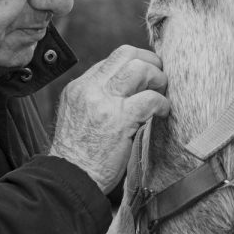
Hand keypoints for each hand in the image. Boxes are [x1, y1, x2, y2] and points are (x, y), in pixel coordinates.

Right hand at [48, 45, 169, 193]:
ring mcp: (104, 102)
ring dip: (158, 79)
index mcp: (79, 88)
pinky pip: (150, 99)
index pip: (111, 59)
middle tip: (159, 78)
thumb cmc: (78, 157)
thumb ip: (97, 100)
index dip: (135, 63)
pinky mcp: (120, 120)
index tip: (146, 76)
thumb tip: (125, 90)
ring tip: (161, 94)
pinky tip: (163, 113)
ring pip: (140, 69)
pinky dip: (162, 104)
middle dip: (150, 62)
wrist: (70, 179)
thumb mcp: (78, 118)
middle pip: (126, 54)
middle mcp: (89, 89)